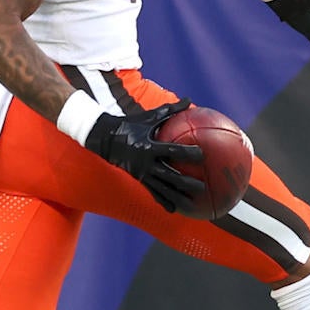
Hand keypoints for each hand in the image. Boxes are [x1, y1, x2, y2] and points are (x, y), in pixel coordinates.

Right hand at [84, 99, 208, 213]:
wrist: (106, 138)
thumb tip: (190, 100)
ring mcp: (142, 173)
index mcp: (150, 146)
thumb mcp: (149, 116)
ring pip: (162, 189)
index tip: (202, 155)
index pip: (172, 151)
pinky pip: (153, 193)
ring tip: (192, 205)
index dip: (187, 153)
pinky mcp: (139, 179)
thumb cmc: (132, 124)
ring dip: (177, 198)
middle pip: (169, 175)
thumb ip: (170, 110)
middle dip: (186, 183)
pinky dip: (164, 201)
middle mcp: (146, 162)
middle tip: (203, 187)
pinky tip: (174, 209)